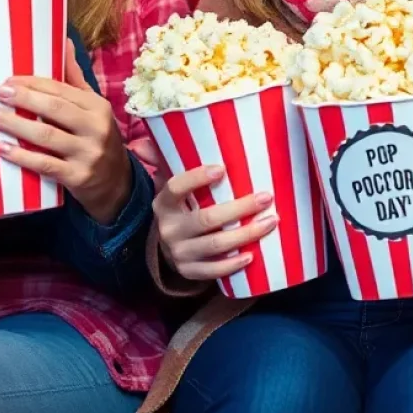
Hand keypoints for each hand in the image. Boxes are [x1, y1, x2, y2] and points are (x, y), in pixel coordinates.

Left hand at [0, 40, 132, 224]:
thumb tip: (65, 41)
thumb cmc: (96, 138)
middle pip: (55, 109)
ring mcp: (87, 153)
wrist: (115, 182)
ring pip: (46, 136)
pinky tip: (1, 149)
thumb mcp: (93, 108)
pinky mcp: (77, 176)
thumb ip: (75, 79)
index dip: (34, 84)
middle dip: (24, 99)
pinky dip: (21, 156)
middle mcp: (96, 128)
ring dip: (14, 125)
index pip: (63, 90)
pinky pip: (45, 164)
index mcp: (98, 107)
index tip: (8, 80)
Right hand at [153, 165, 276, 281]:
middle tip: (266, 197)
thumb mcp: (171, 184)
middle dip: (240, 208)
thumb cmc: (180, 206)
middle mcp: (169, 229)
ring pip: (215, 245)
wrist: (167, 247)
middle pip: (206, 219)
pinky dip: (233, 264)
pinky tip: (253, 255)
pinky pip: (213, 271)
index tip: (223, 169)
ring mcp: (179, 253)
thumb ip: (163, 160)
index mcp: (163, 203)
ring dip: (246, 234)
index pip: (175, 188)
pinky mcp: (190, 271)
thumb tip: (141, 142)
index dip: (197, 178)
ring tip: (271, 221)